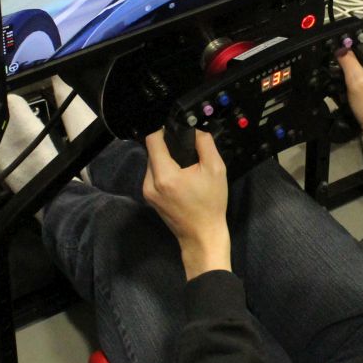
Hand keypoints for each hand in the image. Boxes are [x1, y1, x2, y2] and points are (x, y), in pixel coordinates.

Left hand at [142, 129, 231, 276]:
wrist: (202, 235)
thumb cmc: (211, 204)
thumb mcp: (216, 169)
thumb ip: (204, 143)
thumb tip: (194, 127)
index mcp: (164, 175)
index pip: (152, 139)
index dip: (163, 130)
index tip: (177, 130)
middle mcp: (149, 182)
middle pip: (152, 151)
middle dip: (167, 146)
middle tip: (187, 150)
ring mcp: (146, 192)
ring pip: (152, 162)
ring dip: (166, 159)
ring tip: (186, 165)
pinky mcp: (149, 198)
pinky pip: (153, 175)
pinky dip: (164, 171)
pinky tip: (180, 177)